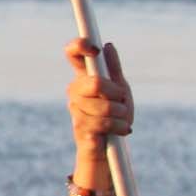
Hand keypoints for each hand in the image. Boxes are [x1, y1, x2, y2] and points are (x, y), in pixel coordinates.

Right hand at [66, 37, 134, 162]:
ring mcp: (75, 109)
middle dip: (117, 94)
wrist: (110, 149)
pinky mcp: (80, 128)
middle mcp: (75, 91)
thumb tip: (108, 46)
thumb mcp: (120, 90)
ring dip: (121, 114)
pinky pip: (104, 124)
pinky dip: (120, 126)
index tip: (95, 49)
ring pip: (103, 106)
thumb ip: (114, 69)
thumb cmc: (115, 116)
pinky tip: (122, 130)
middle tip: (122, 101)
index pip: (73, 54)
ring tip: (122, 119)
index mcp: (84, 77)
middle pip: (96, 83)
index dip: (80, 46)